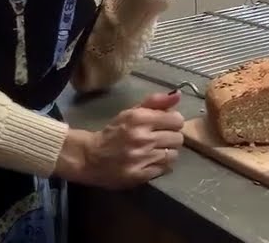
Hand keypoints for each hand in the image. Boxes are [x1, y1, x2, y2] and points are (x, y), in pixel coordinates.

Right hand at [55, 91, 184, 188]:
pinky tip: (151, 161)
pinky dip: (161, 165)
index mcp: (139, 118)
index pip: (176, 120)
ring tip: (156, 151)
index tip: (166, 125)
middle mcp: (141, 137)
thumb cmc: (113, 132)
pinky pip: (164, 169)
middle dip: (171, 137)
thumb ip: (155, 102)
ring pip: (173, 155)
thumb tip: (178, 94)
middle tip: (160, 139)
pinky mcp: (139, 175)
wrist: (90, 157)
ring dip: (167, 152)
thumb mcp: (131, 112)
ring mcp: (141, 158)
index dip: (174, 122)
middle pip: (177, 138)